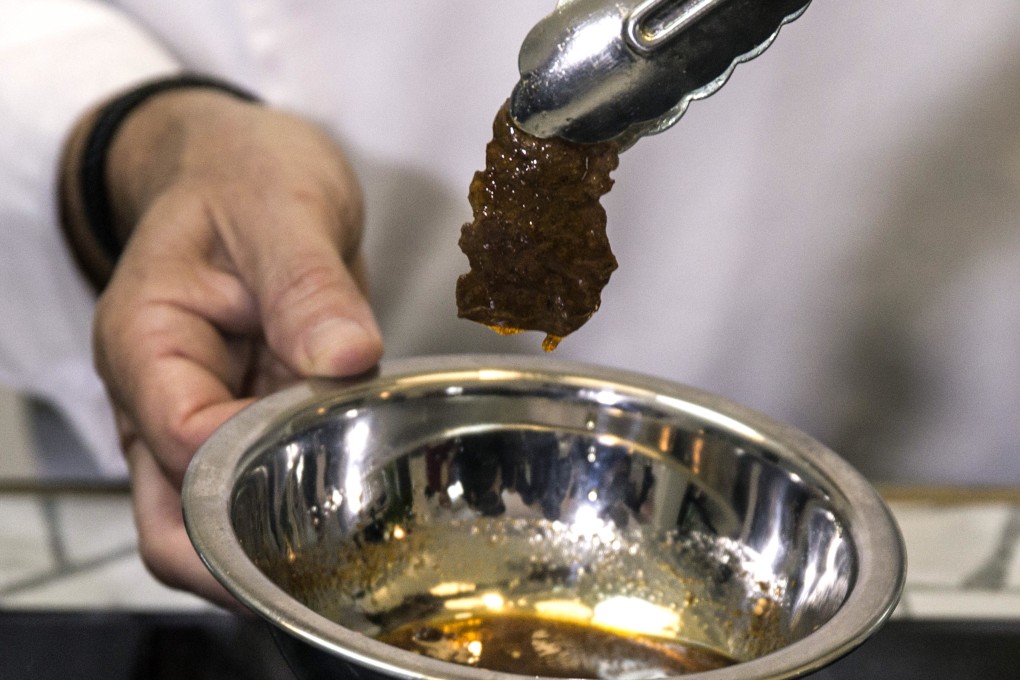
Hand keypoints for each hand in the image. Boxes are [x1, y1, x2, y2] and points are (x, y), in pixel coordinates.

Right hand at [61, 88, 382, 605]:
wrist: (242, 165)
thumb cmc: (242, 173)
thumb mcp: (281, 206)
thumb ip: (306, 284)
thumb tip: (344, 359)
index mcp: (148, 343)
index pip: (185, 444)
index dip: (257, 467)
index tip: (335, 453)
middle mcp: (160, 394)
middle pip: (173, 521)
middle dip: (243, 556)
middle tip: (332, 559)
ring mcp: (201, 413)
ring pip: (212, 519)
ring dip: (272, 539)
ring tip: (350, 543)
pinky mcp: (245, 416)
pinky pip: (261, 482)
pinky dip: (299, 502)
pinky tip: (355, 504)